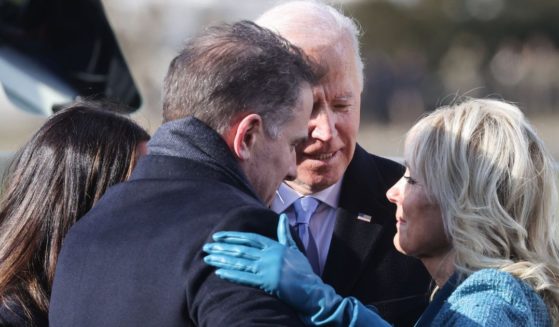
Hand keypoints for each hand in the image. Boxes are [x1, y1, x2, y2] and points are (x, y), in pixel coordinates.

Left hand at [203, 214, 390, 326]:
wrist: (313, 292)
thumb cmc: (303, 272)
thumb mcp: (294, 250)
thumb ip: (285, 235)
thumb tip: (283, 218)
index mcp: (275, 246)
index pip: (249, 238)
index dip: (232, 237)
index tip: (217, 236)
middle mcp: (270, 255)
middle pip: (241, 249)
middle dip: (222, 248)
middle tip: (206, 247)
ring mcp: (268, 268)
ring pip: (240, 262)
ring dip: (222, 260)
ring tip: (208, 259)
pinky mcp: (268, 282)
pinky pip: (245, 277)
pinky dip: (231, 275)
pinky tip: (219, 273)